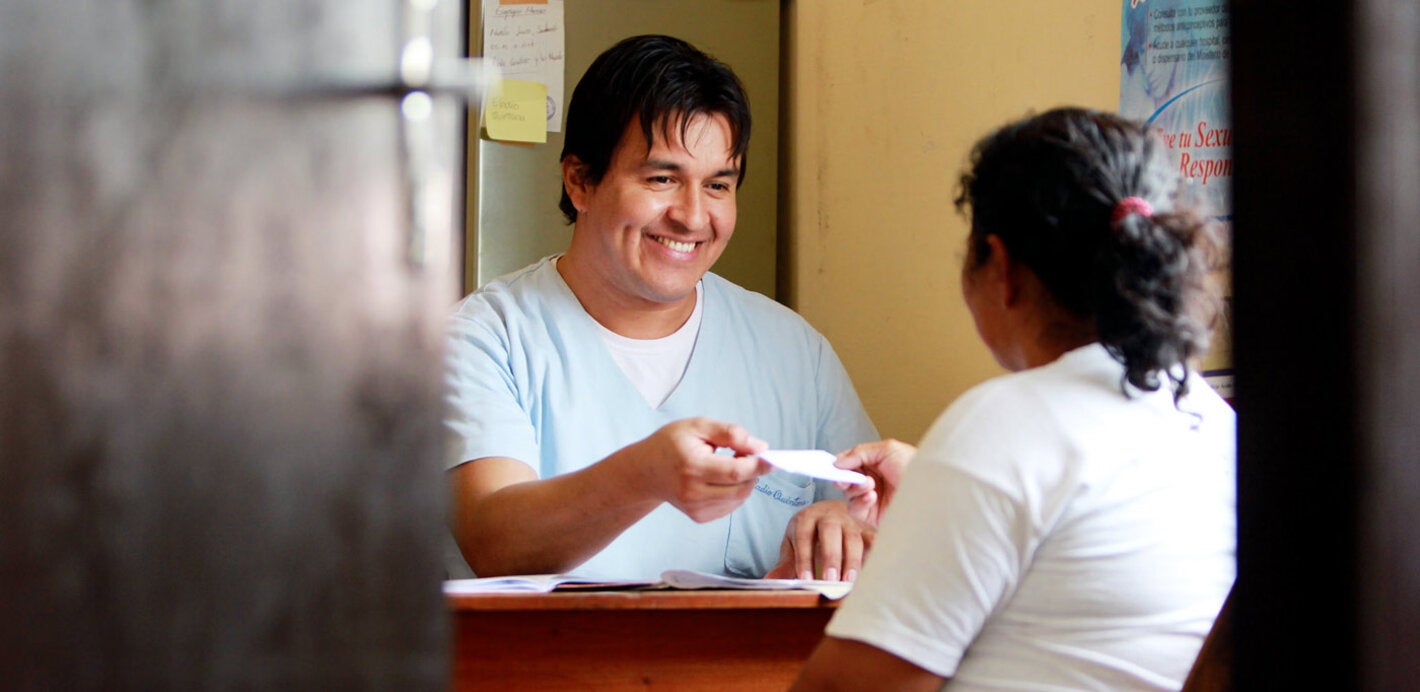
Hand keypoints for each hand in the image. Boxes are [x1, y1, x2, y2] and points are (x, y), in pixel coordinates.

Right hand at [623, 417, 771, 522]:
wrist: (646, 471)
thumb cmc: (672, 443)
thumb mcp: (698, 426)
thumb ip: (730, 433)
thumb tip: (761, 448)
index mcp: (692, 466)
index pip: (734, 472)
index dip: (758, 466)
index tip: (773, 458)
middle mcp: (692, 492)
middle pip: (740, 488)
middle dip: (753, 472)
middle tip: (745, 454)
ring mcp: (695, 508)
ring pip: (739, 498)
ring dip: (745, 481)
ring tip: (729, 464)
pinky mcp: (699, 517)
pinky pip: (730, 505)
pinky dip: (735, 491)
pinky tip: (720, 479)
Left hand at [764, 500, 873, 581]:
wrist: (831, 512)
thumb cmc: (809, 534)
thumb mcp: (794, 545)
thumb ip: (785, 564)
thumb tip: (769, 581)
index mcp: (806, 518)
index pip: (804, 536)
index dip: (804, 558)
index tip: (806, 579)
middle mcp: (829, 516)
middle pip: (830, 532)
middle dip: (830, 556)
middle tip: (830, 580)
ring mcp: (850, 521)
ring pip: (853, 537)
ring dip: (852, 560)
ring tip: (849, 582)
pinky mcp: (866, 528)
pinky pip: (873, 539)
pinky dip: (875, 554)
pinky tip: (873, 571)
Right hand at [833, 439, 915, 525]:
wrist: (932, 492)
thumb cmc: (915, 468)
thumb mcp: (887, 449)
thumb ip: (859, 452)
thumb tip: (837, 461)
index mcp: (875, 463)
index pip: (849, 463)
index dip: (839, 464)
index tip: (832, 466)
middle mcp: (872, 480)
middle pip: (845, 479)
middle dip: (843, 477)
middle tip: (844, 478)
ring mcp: (872, 498)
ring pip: (848, 494)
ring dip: (855, 488)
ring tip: (869, 484)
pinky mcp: (873, 515)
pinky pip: (855, 509)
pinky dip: (860, 501)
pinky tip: (872, 496)